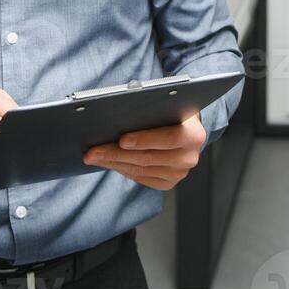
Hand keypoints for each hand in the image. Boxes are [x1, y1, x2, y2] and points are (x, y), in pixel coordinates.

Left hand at [82, 112, 205, 189]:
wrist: (185, 129)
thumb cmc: (170, 112)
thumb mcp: (166, 106)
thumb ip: (150, 110)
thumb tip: (118, 113)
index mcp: (194, 134)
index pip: (169, 138)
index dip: (144, 139)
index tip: (121, 140)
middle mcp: (189, 157)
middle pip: (148, 158)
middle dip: (116, 154)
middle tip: (94, 151)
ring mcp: (179, 173)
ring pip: (140, 170)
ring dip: (114, 163)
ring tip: (94, 156)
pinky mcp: (169, 182)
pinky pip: (141, 178)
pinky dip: (122, 169)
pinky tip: (109, 162)